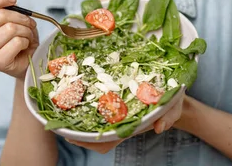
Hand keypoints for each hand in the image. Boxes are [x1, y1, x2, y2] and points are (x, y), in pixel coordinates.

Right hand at [0, 0, 38, 78]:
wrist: (29, 58)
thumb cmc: (19, 36)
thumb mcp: (13, 14)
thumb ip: (0, 1)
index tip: (13, 0)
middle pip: (0, 15)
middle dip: (21, 18)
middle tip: (28, 24)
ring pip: (11, 29)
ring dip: (26, 31)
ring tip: (26, 36)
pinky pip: (17, 42)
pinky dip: (26, 42)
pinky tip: (24, 47)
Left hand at [66, 92, 185, 153]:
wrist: (172, 92)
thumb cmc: (171, 101)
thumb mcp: (174, 107)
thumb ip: (168, 117)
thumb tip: (159, 127)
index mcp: (130, 126)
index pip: (106, 140)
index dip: (90, 142)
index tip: (74, 138)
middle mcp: (119, 120)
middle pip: (93, 132)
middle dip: (76, 131)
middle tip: (58, 125)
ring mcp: (116, 110)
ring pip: (92, 118)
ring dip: (77, 115)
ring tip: (59, 108)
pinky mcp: (115, 99)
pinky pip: (97, 103)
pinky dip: (85, 99)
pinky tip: (74, 89)